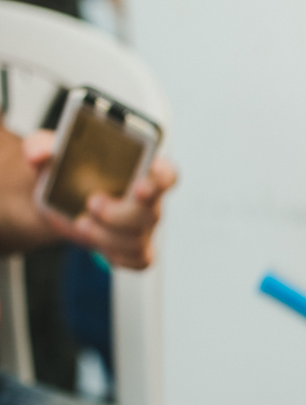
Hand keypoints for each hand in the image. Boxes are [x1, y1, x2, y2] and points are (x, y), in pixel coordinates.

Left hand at [24, 130, 176, 268]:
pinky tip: (95, 240)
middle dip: (122, 213)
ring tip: (81, 222)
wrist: (54, 197)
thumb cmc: (64, 168)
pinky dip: (117, 255)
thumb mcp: (47, 148)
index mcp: (139, 168)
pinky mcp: (132, 248)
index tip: (143, 182)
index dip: (162, 178)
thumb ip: (40, 144)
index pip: (166, 174)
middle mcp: (149, 199)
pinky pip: (139, 260)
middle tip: (92, 202)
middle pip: (152, 212)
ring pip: (138, 239)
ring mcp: (142, 226)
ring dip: (107, 235)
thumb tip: (42, 153)